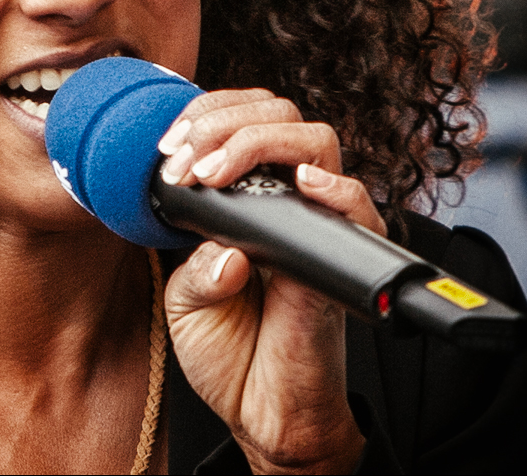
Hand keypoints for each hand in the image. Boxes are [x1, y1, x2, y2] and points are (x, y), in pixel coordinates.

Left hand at [158, 89, 386, 473]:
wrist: (262, 412)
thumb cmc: (229, 353)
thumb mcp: (186, 303)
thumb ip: (193, 266)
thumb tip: (223, 247)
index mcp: (248, 199)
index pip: (241, 120)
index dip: (205, 116)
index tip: (168, 146)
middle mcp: (286, 202)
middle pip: (279, 114)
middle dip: (224, 119)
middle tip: (185, 158)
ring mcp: (316, 226)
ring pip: (316, 142)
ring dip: (259, 141)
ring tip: (215, 172)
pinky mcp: (341, 259)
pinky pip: (358, 208)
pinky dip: (334, 189)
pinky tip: (301, 184)